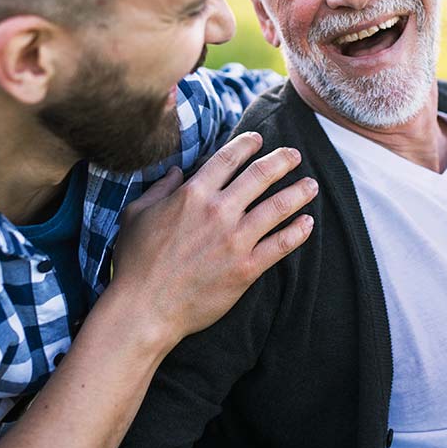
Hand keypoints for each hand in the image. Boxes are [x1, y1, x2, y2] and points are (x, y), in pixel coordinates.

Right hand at [111, 131, 317, 344]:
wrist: (144, 308)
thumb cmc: (135, 262)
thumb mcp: (137, 214)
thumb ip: (159, 188)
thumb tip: (176, 172)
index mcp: (193, 194)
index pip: (228, 158)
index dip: (247, 144)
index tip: (259, 139)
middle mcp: (218, 211)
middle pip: (260, 175)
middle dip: (282, 160)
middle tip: (295, 155)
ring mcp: (235, 240)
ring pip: (277, 207)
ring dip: (298, 192)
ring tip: (311, 185)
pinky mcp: (246, 269)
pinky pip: (280, 246)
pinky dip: (298, 232)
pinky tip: (308, 223)